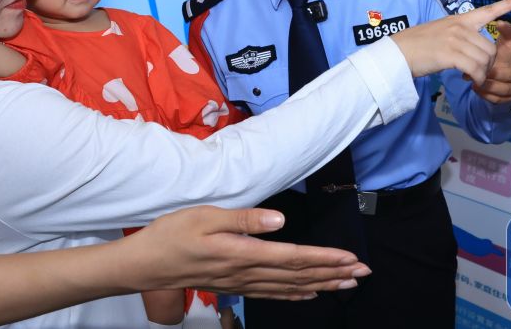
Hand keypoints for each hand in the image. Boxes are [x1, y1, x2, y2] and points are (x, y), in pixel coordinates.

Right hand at [125, 206, 368, 299]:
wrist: (146, 264)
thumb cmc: (171, 234)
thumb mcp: (204, 216)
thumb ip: (243, 218)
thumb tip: (279, 220)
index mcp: (242, 253)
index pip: (293, 257)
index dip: (325, 258)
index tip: (351, 258)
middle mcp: (247, 272)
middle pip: (298, 275)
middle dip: (334, 273)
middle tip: (364, 273)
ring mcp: (241, 283)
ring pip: (290, 287)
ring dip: (322, 284)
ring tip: (347, 284)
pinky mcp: (234, 285)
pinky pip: (273, 293)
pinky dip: (296, 294)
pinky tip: (310, 294)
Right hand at [392, 0, 510, 85]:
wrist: (397, 53)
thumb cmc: (415, 46)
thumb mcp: (438, 33)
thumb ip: (457, 37)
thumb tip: (473, 51)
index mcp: (458, 20)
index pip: (487, 11)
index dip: (508, 4)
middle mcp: (459, 27)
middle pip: (490, 48)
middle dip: (488, 64)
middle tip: (476, 72)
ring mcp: (455, 40)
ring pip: (485, 60)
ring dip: (482, 73)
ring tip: (472, 78)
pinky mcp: (451, 54)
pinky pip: (475, 69)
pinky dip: (477, 78)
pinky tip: (471, 81)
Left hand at [472, 20, 510, 103]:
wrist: (501, 67)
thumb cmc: (506, 51)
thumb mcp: (506, 40)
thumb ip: (506, 31)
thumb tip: (501, 22)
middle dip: (499, 74)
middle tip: (485, 70)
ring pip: (506, 90)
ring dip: (491, 86)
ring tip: (476, 80)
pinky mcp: (508, 97)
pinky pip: (499, 100)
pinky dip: (487, 95)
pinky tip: (477, 88)